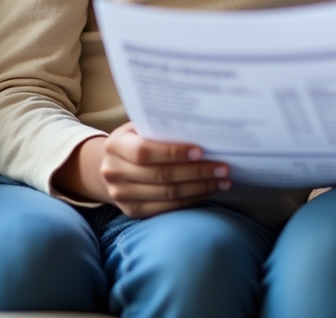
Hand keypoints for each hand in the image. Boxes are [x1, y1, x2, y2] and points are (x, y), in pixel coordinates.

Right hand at [53, 122, 230, 217]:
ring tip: (222, 180)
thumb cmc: (136, 138)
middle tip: (223, 167)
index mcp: (115, 145)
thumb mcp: (141, 126)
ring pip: (167, 195)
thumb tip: (200, 124)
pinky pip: (166, 209)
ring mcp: (121, 195)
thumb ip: (161, 125)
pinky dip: (190, 200)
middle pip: (160, 175)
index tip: (201, 150)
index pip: (144, 151)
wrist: (113, 165)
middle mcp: (113, 172)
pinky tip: (207, 191)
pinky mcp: (132, 211)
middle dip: (196, 172)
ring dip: (199, 188)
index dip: (173, 152)